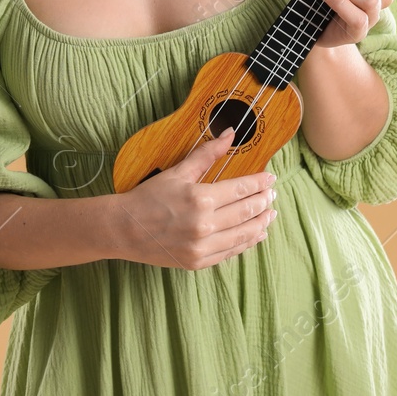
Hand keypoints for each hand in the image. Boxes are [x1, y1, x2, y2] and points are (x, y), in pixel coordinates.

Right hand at [103, 130, 276, 269]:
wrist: (124, 229)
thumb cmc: (148, 197)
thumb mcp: (176, 172)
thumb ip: (206, 154)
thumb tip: (230, 134)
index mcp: (200, 198)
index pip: (241, 189)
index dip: (259, 183)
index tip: (270, 178)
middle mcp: (205, 224)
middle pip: (247, 212)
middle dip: (264, 201)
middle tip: (272, 194)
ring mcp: (203, 246)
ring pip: (244, 234)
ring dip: (261, 223)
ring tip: (270, 214)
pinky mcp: (199, 261)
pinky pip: (231, 252)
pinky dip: (247, 242)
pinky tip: (255, 234)